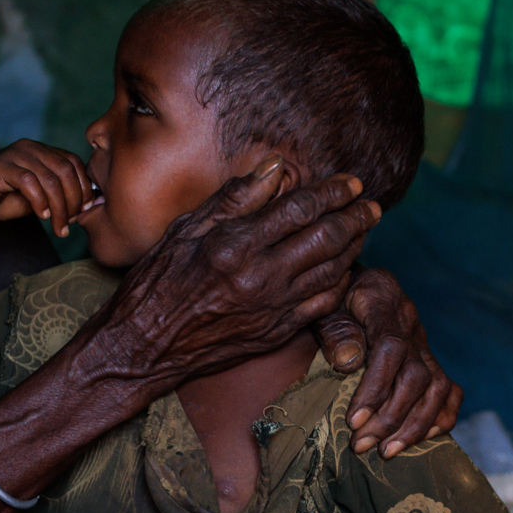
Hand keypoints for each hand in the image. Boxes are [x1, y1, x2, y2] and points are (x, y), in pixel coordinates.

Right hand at [0, 139, 98, 236]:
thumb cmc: (3, 201)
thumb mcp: (39, 198)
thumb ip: (59, 195)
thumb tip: (88, 204)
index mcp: (42, 151)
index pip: (74, 163)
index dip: (84, 187)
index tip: (86, 211)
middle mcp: (30, 147)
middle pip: (65, 170)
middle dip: (74, 199)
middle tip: (72, 222)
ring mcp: (14, 154)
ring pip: (50, 178)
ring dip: (59, 207)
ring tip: (59, 227)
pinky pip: (29, 182)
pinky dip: (40, 201)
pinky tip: (41, 216)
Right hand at [89, 168, 380, 387]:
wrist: (143, 345)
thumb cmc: (158, 282)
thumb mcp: (186, 230)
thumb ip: (234, 198)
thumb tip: (275, 167)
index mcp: (235, 245)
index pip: (300, 209)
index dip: (331, 192)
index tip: (350, 182)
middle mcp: (259, 276)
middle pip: (327, 238)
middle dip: (355, 216)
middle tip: (370, 203)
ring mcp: (272, 307)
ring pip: (333, 270)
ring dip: (355, 246)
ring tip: (364, 228)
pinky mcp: (276, 332)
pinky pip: (324, 304)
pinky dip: (341, 282)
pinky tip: (346, 267)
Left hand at [316, 268, 462, 455]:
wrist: (346, 285)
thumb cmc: (328, 300)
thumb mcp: (322, 306)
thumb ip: (333, 330)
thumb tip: (348, 361)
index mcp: (382, 298)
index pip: (391, 348)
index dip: (375, 388)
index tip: (353, 421)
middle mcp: (409, 320)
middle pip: (417, 376)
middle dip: (391, 418)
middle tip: (362, 445)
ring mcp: (423, 340)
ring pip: (438, 387)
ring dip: (414, 426)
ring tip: (386, 451)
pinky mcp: (429, 358)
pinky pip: (450, 390)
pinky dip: (440, 418)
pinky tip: (418, 439)